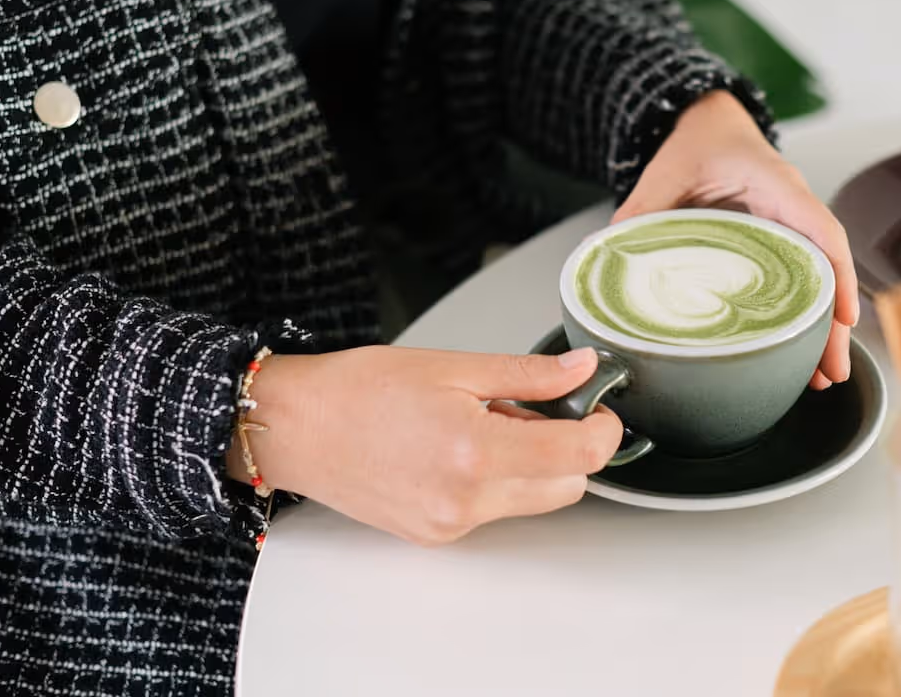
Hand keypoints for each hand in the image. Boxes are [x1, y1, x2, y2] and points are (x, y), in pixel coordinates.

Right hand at [230, 345, 621, 544]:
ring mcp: (451, 524)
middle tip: (532, 407)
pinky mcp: (436, 535)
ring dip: (531, 465)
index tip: (597, 405)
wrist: (297, 427)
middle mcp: (466, 500)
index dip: (603, 428)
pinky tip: (458, 448)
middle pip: (567, 486)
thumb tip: (582, 370)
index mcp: (476, 451)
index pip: (580, 455)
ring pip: (533, 500)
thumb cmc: (359, 390)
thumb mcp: (453, 365)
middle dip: (567, 446)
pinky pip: (493, 510)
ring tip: (484, 424)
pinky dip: (495, 480)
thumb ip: (528, 375)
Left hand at [615, 91, 858, 388]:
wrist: (707, 120)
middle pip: (828, 269)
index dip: (836, 275)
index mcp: (776, 183)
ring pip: (819, 280)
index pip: (821, 231)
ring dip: (823, 327)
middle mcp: (794, 206)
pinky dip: (805, 313)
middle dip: (834, 323)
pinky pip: (802, 277)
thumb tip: (610, 254)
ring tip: (819, 377)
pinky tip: (799, 349)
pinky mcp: (780, 240)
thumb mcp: (666, 170)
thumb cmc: (697, 139)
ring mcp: (791, 224)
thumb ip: (640, 210)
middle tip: (829, 373)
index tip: (842, 317)